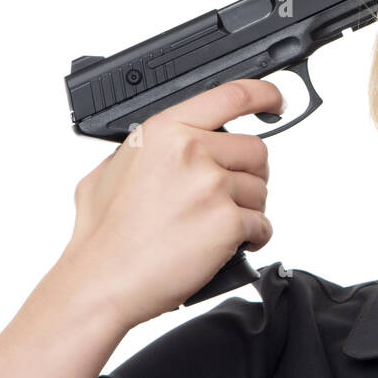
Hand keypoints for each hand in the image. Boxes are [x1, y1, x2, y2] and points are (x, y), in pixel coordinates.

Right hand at [59, 78, 282, 329]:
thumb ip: (147, 149)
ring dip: (248, 210)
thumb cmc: (103, 236)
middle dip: (248, 174)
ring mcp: (212, 186)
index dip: (263, 95)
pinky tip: (225, 245)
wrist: (102, 282)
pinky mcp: (228, 222)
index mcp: (164, 131)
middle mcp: (191, 151)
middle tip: (226, 196)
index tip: (275, 101)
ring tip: (215, 226)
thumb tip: (169, 143)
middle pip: (255, 150)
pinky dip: (252, 238)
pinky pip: (263, 225)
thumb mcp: (109, 171)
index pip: (231, 96)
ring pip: (261, 190)